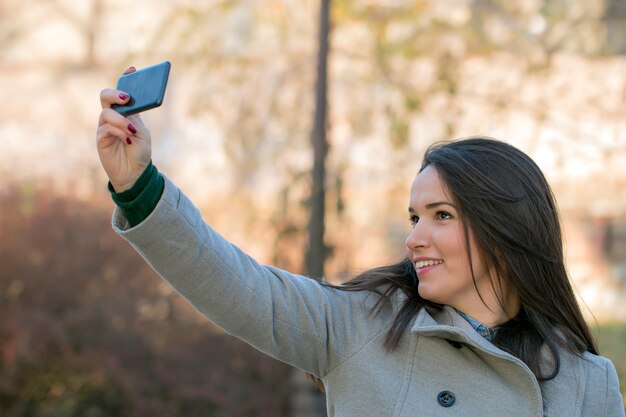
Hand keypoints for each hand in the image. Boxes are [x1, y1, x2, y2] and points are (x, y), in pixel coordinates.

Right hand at [96, 66, 151, 191]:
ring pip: (106, 112)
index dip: (125, 78)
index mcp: (127, 111)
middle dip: (115, 93)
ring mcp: (105, 126)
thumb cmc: (140, 152)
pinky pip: (106, 128)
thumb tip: (126, 109)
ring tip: (132, 131)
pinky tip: (127, 140)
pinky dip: (118, 131)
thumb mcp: (143, 133)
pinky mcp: (101, 138)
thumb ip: (134, 119)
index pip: (123, 90)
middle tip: (127, 98)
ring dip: (121, 120)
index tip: (133, 68)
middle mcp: (114, 116)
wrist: (135, 172)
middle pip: (106, 96)